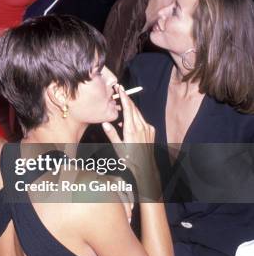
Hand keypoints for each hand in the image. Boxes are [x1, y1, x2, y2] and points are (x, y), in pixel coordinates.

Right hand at [102, 85, 159, 199]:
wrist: (145, 167)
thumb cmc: (129, 158)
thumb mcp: (118, 147)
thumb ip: (112, 134)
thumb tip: (105, 122)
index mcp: (131, 129)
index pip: (128, 108)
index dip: (124, 97)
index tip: (120, 88)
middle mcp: (141, 126)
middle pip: (133, 107)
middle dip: (126, 98)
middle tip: (120, 89)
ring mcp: (148, 128)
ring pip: (138, 113)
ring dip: (130, 106)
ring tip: (122, 102)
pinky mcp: (151, 130)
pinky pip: (142, 120)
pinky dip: (135, 116)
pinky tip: (129, 121)